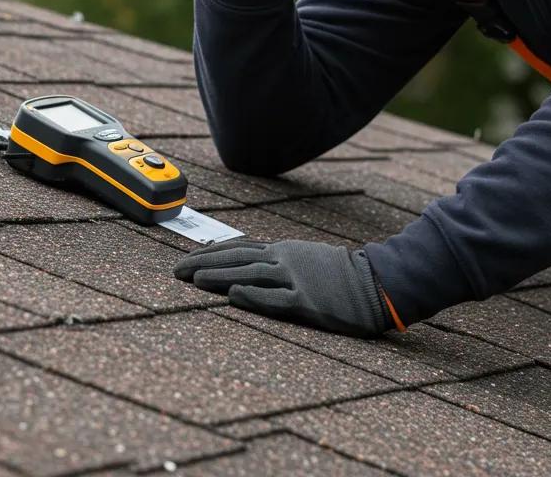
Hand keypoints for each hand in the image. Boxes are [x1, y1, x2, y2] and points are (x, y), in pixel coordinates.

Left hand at [173, 238, 393, 336]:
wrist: (375, 282)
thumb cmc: (338, 274)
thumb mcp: (304, 258)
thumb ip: (276, 260)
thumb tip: (246, 266)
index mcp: (282, 250)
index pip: (238, 248)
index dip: (210, 254)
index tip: (186, 260)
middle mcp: (284, 259)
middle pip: (236, 259)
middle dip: (203, 264)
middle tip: (176, 272)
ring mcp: (296, 279)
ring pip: (250, 274)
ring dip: (219, 276)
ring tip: (193, 280)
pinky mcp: (308, 302)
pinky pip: (276, 299)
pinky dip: (254, 296)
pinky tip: (234, 295)